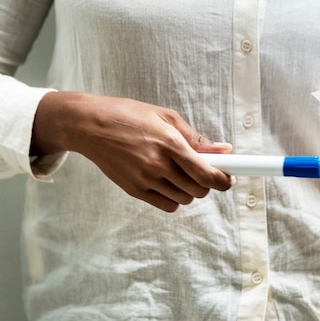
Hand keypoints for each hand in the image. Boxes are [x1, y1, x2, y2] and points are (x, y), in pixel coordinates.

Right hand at [31, 92, 233, 211]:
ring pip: (184, 199)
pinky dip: (174, 198)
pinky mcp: (134, 190)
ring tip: (182, 173)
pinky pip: (167, 205)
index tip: (229, 178)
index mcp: (169, 143)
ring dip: (190, 190)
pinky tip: (169, 182)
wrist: (90, 125)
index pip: (206, 173)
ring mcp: (144, 180)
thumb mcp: (165, 117)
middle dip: (207, 183)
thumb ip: (196, 137)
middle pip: (198, 190)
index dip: (223, 180)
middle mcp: (158, 164)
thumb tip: (224, 150)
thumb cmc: (128, 115)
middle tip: (204, 171)